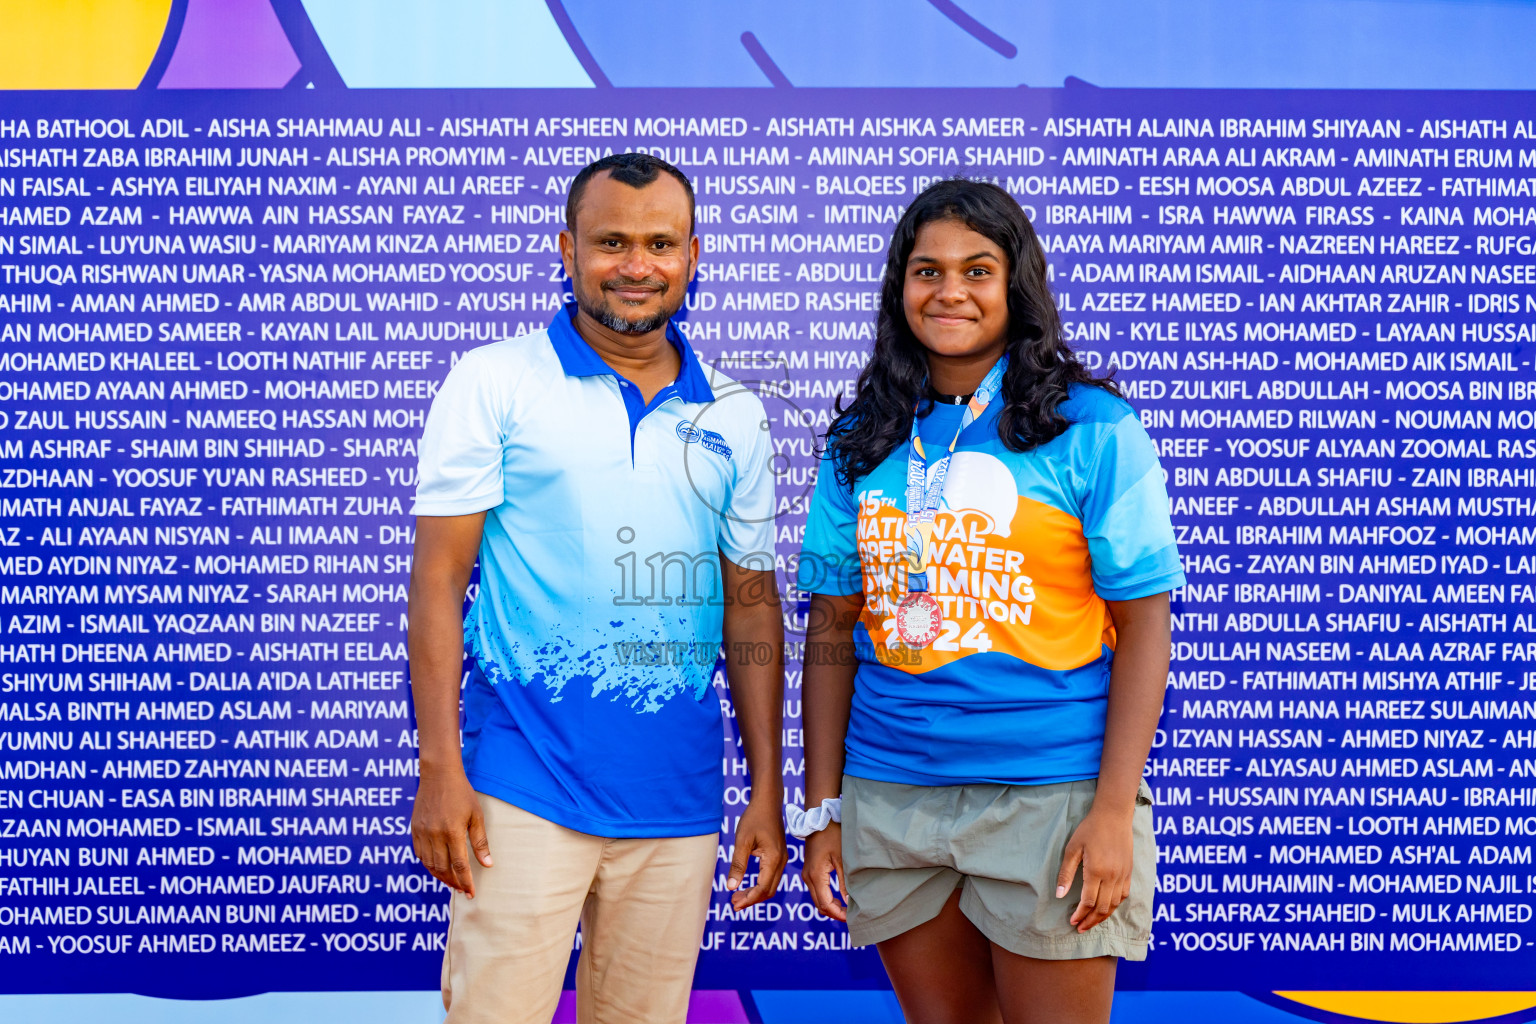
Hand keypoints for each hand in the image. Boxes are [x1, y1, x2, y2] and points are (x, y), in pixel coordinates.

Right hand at [411, 768, 491, 898]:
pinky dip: (428, 865)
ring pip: (429, 864)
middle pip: (443, 868)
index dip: (465, 881)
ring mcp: (422, 833)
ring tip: (451, 882)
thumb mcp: (476, 816)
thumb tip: (487, 864)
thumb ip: (480, 842)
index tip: (471, 893)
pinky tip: (437, 867)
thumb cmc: (462, 794)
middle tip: (462, 889)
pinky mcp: (414, 830)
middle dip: (453, 882)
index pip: (459, 865)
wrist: (438, 775)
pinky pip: (419, 854)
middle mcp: (435, 835)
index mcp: (452, 832)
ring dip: (440, 876)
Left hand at [727, 796, 786, 911]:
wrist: (767, 803)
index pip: (763, 888)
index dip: (749, 899)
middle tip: (733, 904)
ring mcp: (782, 859)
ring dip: (755, 894)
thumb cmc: (754, 818)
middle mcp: (781, 862)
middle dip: (751, 900)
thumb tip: (731, 887)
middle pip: (768, 890)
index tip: (734, 904)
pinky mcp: (779, 857)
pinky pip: (771, 877)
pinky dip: (760, 885)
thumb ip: (738, 865)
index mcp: (773, 859)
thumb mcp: (742, 841)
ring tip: (737, 897)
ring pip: (771, 885)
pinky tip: (747, 886)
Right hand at [801, 822, 847, 921]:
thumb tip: (849, 903)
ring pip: (817, 899)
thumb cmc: (833, 835)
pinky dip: (827, 898)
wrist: (820, 818)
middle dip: (835, 913)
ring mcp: (807, 874)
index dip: (838, 914)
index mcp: (815, 875)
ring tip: (848, 909)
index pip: (825, 904)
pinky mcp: (809, 870)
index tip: (852, 917)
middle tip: (852, 916)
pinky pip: (816, 890)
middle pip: (819, 905)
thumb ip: (845, 882)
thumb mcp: (842, 859)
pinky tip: (839, 898)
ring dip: (831, 906)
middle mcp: (808, 877)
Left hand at [1055, 806, 1133, 932]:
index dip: (1080, 914)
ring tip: (1091, 923)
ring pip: (1114, 904)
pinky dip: (1114, 906)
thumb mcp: (1072, 848)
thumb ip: (1066, 873)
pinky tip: (1106, 909)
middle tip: (1080, 928)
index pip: (1088, 901)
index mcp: (1097, 871)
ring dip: (1102, 917)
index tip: (1072, 921)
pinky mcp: (1129, 872)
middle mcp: (1112, 876)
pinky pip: (1124, 896)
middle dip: (1090, 921)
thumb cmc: (1089, 830)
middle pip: (1102, 908)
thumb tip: (1060, 895)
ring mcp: (1123, 875)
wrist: (1114, 816)